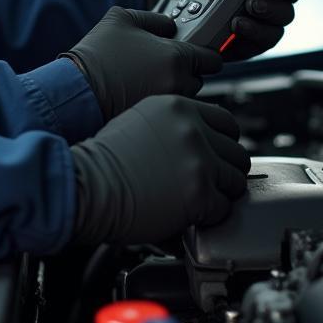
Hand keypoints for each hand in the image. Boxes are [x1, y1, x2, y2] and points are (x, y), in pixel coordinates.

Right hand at [63, 7, 221, 121]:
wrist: (76, 90)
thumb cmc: (96, 55)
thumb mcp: (121, 18)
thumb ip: (154, 18)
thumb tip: (170, 26)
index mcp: (176, 57)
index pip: (213, 59)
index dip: (206, 56)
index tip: (200, 57)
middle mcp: (178, 83)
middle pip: (199, 80)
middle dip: (186, 74)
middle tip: (161, 68)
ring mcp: (167, 106)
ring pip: (187, 100)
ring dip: (175, 92)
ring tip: (148, 84)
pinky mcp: (157, 124)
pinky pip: (170, 115)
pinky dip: (163, 109)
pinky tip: (142, 99)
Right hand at [69, 94, 250, 244]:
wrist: (86, 186)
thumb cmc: (103, 160)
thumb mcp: (139, 121)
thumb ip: (173, 124)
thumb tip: (199, 139)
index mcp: (178, 107)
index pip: (227, 121)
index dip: (223, 142)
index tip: (217, 155)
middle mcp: (192, 129)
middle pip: (236, 150)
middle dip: (225, 168)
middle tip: (209, 181)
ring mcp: (198, 160)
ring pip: (235, 180)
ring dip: (220, 192)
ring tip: (198, 198)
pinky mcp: (200, 193)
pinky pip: (224, 207)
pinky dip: (211, 215)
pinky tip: (190, 212)